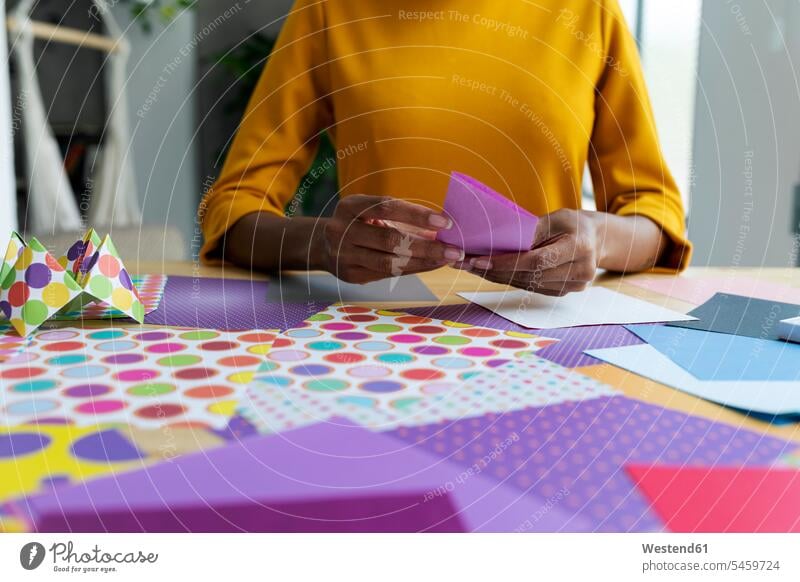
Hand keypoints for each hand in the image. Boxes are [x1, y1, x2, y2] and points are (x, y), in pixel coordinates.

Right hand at [318, 195, 464, 282]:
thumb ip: (402, 217)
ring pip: (390, 262)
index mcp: (350, 206)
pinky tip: (429, 266)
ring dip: (423, 262)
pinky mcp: (350, 275)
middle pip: (390, 239)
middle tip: (454, 249)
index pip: (387, 207)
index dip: (418, 215)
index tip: (445, 222)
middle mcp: (342, 230)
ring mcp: (343, 255)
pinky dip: (412, 270)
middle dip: (427, 245)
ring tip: (446, 259)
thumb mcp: (372, 212)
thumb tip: (443, 227)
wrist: (323, 245)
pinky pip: (387, 275)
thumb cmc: (360, 223)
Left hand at [460, 209, 602, 295]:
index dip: (507, 263)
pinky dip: (510, 279)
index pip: (537, 261)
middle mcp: (579, 272)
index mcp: (580, 248)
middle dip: (495, 270)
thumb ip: (532, 229)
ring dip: (497, 277)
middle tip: (466, 263)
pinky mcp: (562, 292)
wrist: (595, 240)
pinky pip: (531, 288)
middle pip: (529, 276)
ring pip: (527, 285)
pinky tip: (491, 272)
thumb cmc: (573, 224)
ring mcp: (573, 286)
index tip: (480, 260)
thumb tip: (502, 240)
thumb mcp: (556, 217)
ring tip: (473, 267)